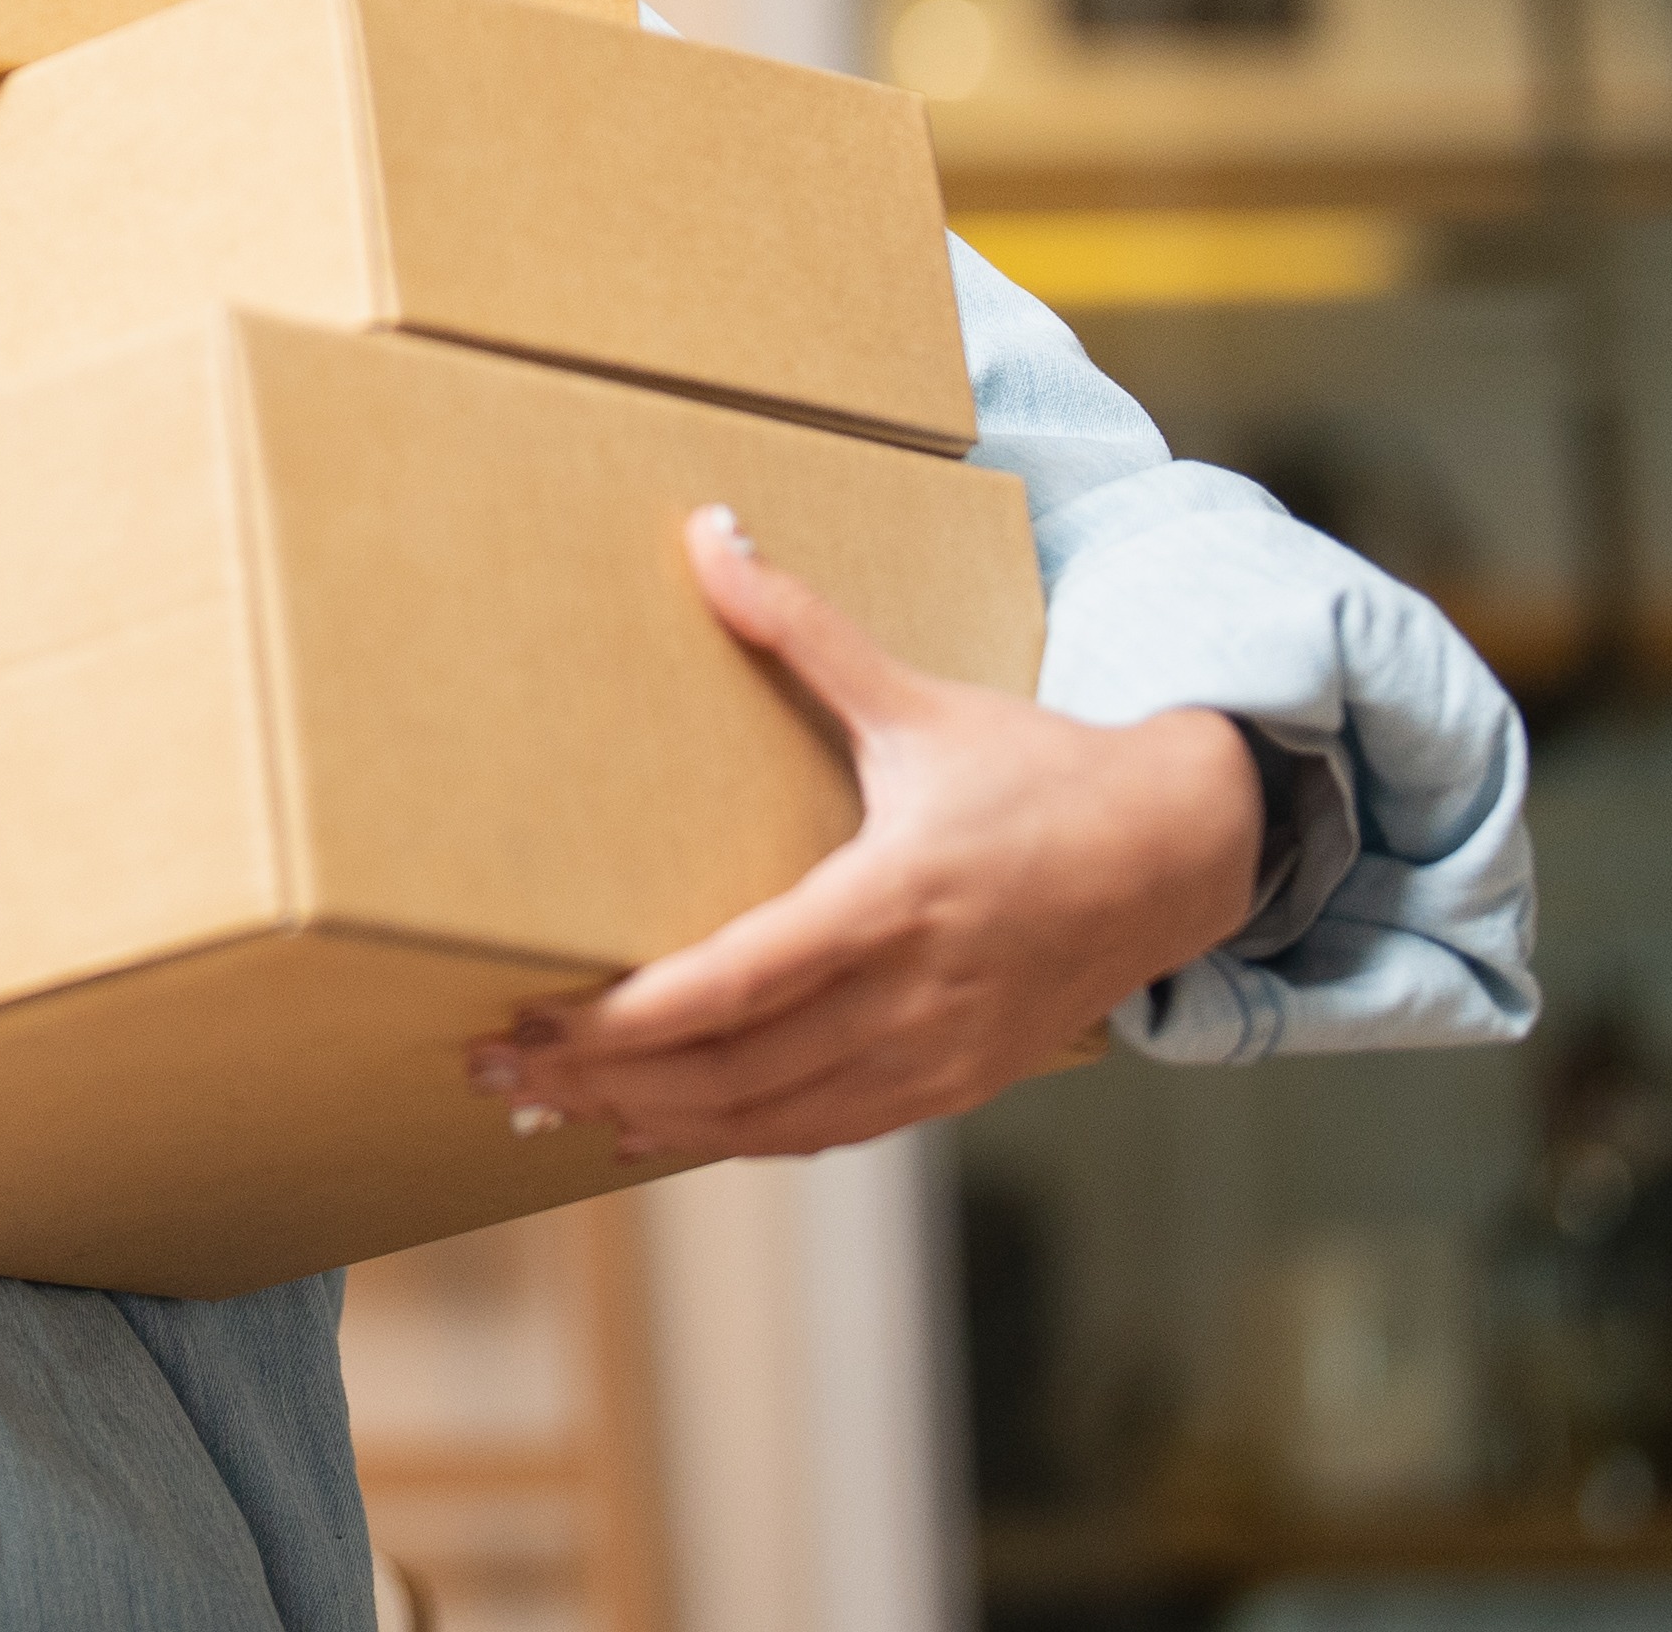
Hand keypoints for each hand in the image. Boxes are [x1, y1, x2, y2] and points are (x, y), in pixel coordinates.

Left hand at [470, 506, 1267, 1162]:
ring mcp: (934, 1056)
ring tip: (548, 1106)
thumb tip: (709, 532)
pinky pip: (822, 1134)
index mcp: (892, 898)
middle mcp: (911, 996)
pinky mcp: (951, 1088)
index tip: (534, 1020)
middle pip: (728, 1071)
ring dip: (651, 1123)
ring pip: (767, 1119)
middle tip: (493, 1070)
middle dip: (601, 1078)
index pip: (734, 985)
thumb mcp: (917, 700)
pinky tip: (653, 1131)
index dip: (626, 1022)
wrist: (1177, 857)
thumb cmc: (1038, 771)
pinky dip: (732, 1139)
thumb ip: (803, 627)